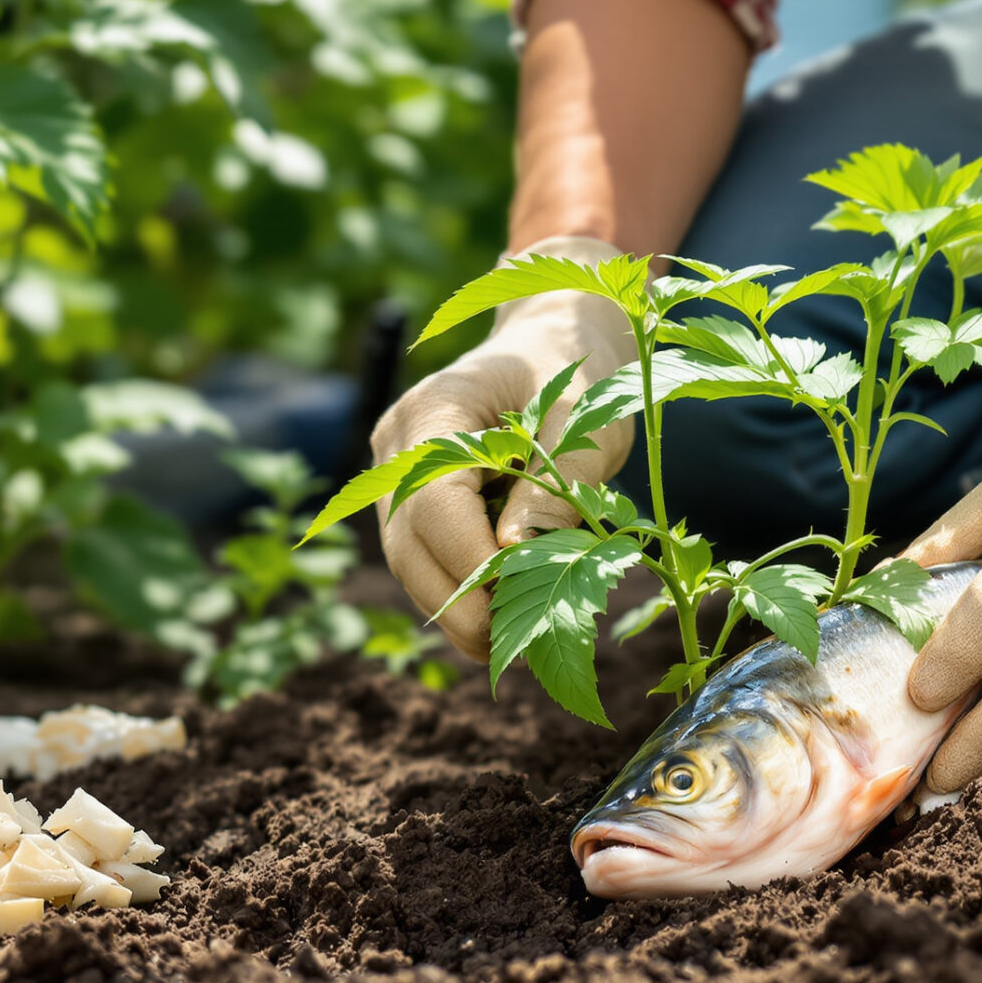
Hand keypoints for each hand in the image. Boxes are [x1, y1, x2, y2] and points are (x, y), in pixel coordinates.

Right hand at [371, 236, 637, 658]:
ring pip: (409, 559)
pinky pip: (425, 552)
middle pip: (407, 545)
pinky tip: (507, 613)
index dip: (469, 567)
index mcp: (434, 411)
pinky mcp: (412, 493)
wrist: (558, 330)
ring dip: (457, 606)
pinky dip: (460, 587)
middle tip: (515, 653)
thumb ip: (554, 486)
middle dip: (458, 605)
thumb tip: (515, 559)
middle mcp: (398, 443)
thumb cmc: (578, 368)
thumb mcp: (585, 421)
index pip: (434, 507)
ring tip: (516, 644)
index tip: (516, 615)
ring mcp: (396, 469)